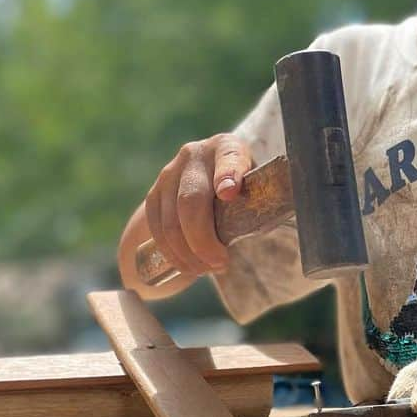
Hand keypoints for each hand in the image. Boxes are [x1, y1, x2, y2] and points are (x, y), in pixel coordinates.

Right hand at [143, 134, 251, 276]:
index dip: (228, 175)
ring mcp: (169, 173)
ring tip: (206, 269)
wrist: (210, 181)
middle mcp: (195, 154)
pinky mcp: (154, 194)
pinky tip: (188, 265)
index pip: (228, 159)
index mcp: (227, 148)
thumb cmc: (243, 191)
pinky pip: (157, 229)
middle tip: (219, 264)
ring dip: (187, 253)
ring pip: (171, 221)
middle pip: (192, 200)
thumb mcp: (255, 190)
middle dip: (203, 240)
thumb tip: (263, 229)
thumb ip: (255, 203)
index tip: (229, 193)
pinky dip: (172, 253)